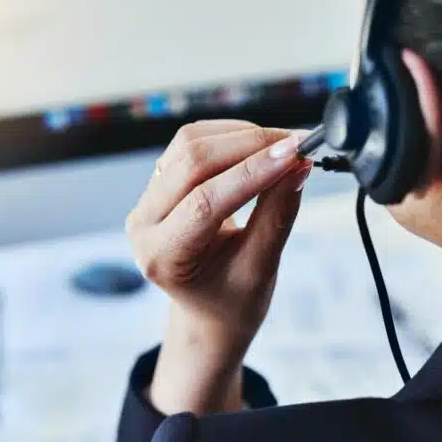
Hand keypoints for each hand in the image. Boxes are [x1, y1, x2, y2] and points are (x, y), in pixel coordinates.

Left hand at [125, 120, 311, 414]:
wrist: (210, 306)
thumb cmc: (232, 298)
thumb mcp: (260, 268)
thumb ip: (277, 216)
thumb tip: (297, 166)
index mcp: (161, 256)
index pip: (204, 203)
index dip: (252, 173)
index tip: (294, 155)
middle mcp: (144, 223)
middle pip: (191, 162)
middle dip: (249, 145)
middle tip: (296, 145)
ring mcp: (147, 198)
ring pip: (189, 143)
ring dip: (242, 135)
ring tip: (284, 146)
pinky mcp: (161, 179)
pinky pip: (191, 142)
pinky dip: (231, 136)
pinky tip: (261, 146)